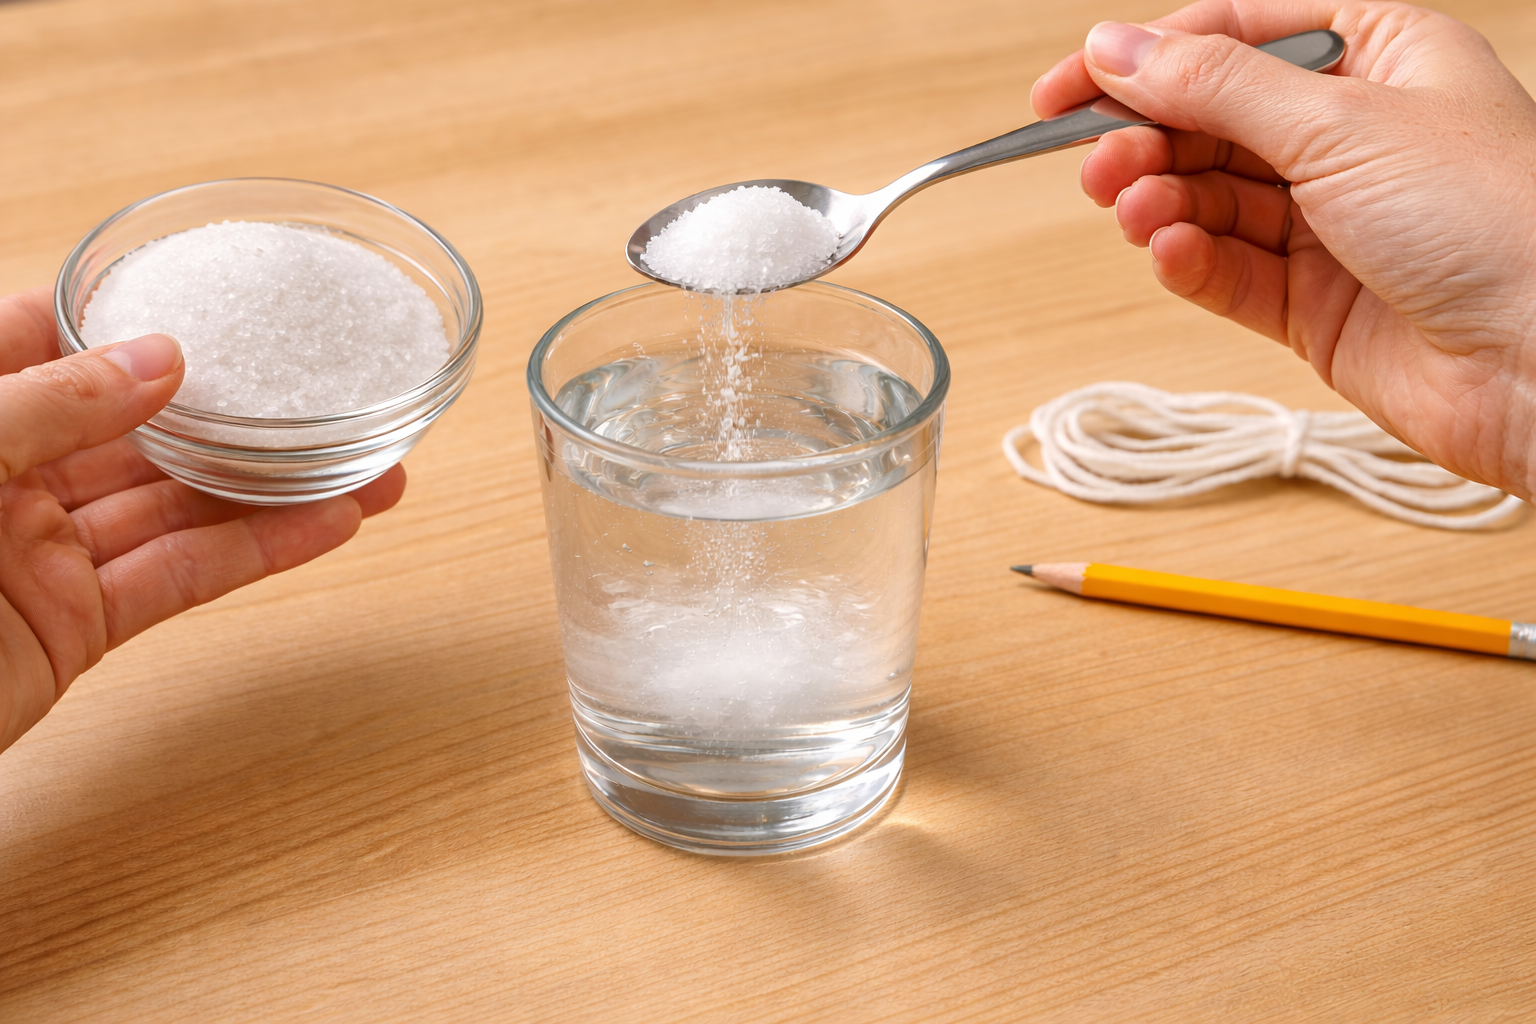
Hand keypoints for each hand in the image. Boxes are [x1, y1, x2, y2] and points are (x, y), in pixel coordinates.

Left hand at [0, 288, 405, 752]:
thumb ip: (45, 403)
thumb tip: (162, 358)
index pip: (45, 337)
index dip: (131, 314)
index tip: (224, 300)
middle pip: (136, 422)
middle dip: (237, 407)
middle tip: (328, 387)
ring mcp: (39, 553)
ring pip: (176, 502)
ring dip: (276, 485)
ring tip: (372, 465)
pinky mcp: (75, 628)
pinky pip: (181, 577)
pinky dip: (259, 552)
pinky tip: (331, 524)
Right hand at [1030, 1, 1535, 498]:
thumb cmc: (1497, 222)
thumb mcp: (1339, 122)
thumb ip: (1215, 86)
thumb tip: (1118, 49)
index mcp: (1378, 56)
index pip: (1232, 37)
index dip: (1142, 60)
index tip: (1064, 91)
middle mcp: (1351, 136)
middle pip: (1211, 121)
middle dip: (1148, 139)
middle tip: (1098, 164)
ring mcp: (1330, 223)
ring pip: (1210, 199)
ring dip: (1163, 202)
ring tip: (1139, 211)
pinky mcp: (1314, 303)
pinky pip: (1226, 271)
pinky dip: (1189, 261)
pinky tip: (1172, 252)